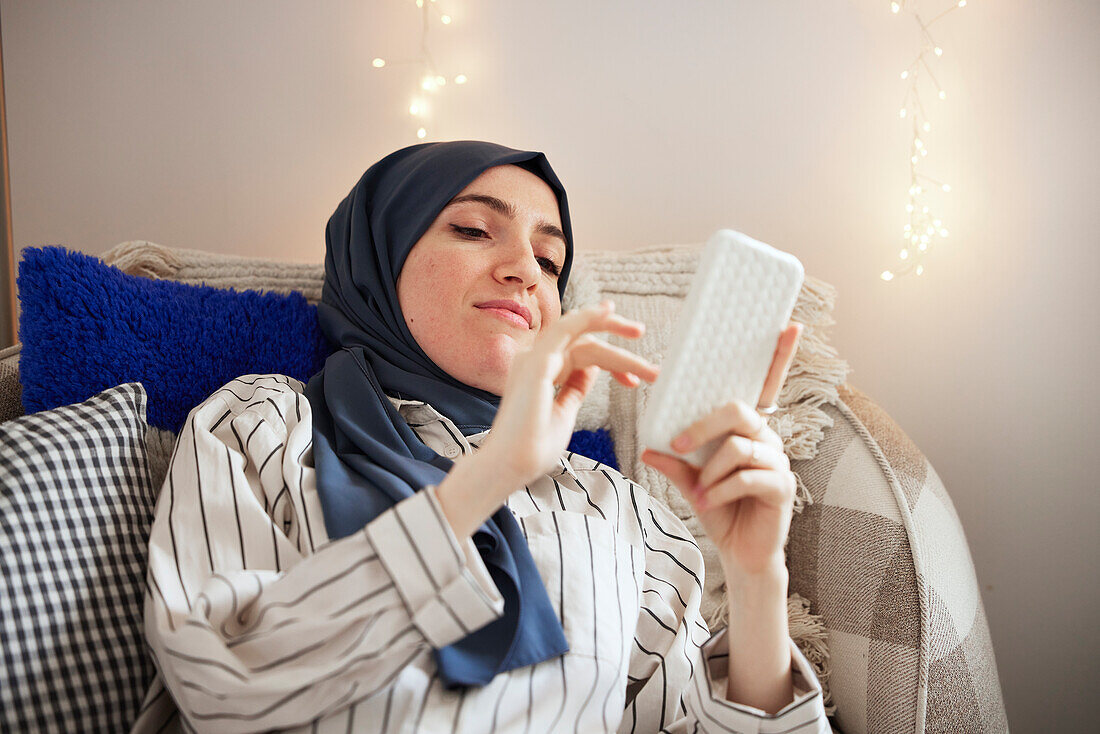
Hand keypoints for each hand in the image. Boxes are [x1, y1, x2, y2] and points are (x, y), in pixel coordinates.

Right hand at [481, 300, 658, 490]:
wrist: (510, 465)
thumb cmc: (531, 447)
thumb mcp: (563, 412)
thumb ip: (574, 388)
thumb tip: (590, 370)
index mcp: (538, 372)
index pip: (579, 354)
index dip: (611, 363)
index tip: (634, 382)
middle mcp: (534, 360)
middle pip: (581, 338)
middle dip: (614, 336)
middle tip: (640, 332)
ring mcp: (533, 359)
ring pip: (580, 335)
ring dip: (610, 327)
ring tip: (638, 331)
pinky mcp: (537, 363)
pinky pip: (565, 329)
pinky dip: (587, 318)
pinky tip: (607, 312)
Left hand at [640, 322, 802, 578]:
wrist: (739, 553)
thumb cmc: (720, 510)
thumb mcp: (691, 483)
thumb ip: (676, 463)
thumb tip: (650, 447)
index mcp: (748, 429)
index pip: (764, 386)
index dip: (779, 355)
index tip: (788, 324)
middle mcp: (767, 438)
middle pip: (738, 410)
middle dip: (703, 426)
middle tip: (679, 446)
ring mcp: (778, 461)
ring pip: (738, 447)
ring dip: (710, 472)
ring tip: (701, 493)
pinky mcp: (782, 486)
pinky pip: (746, 476)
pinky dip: (720, 490)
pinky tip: (709, 504)